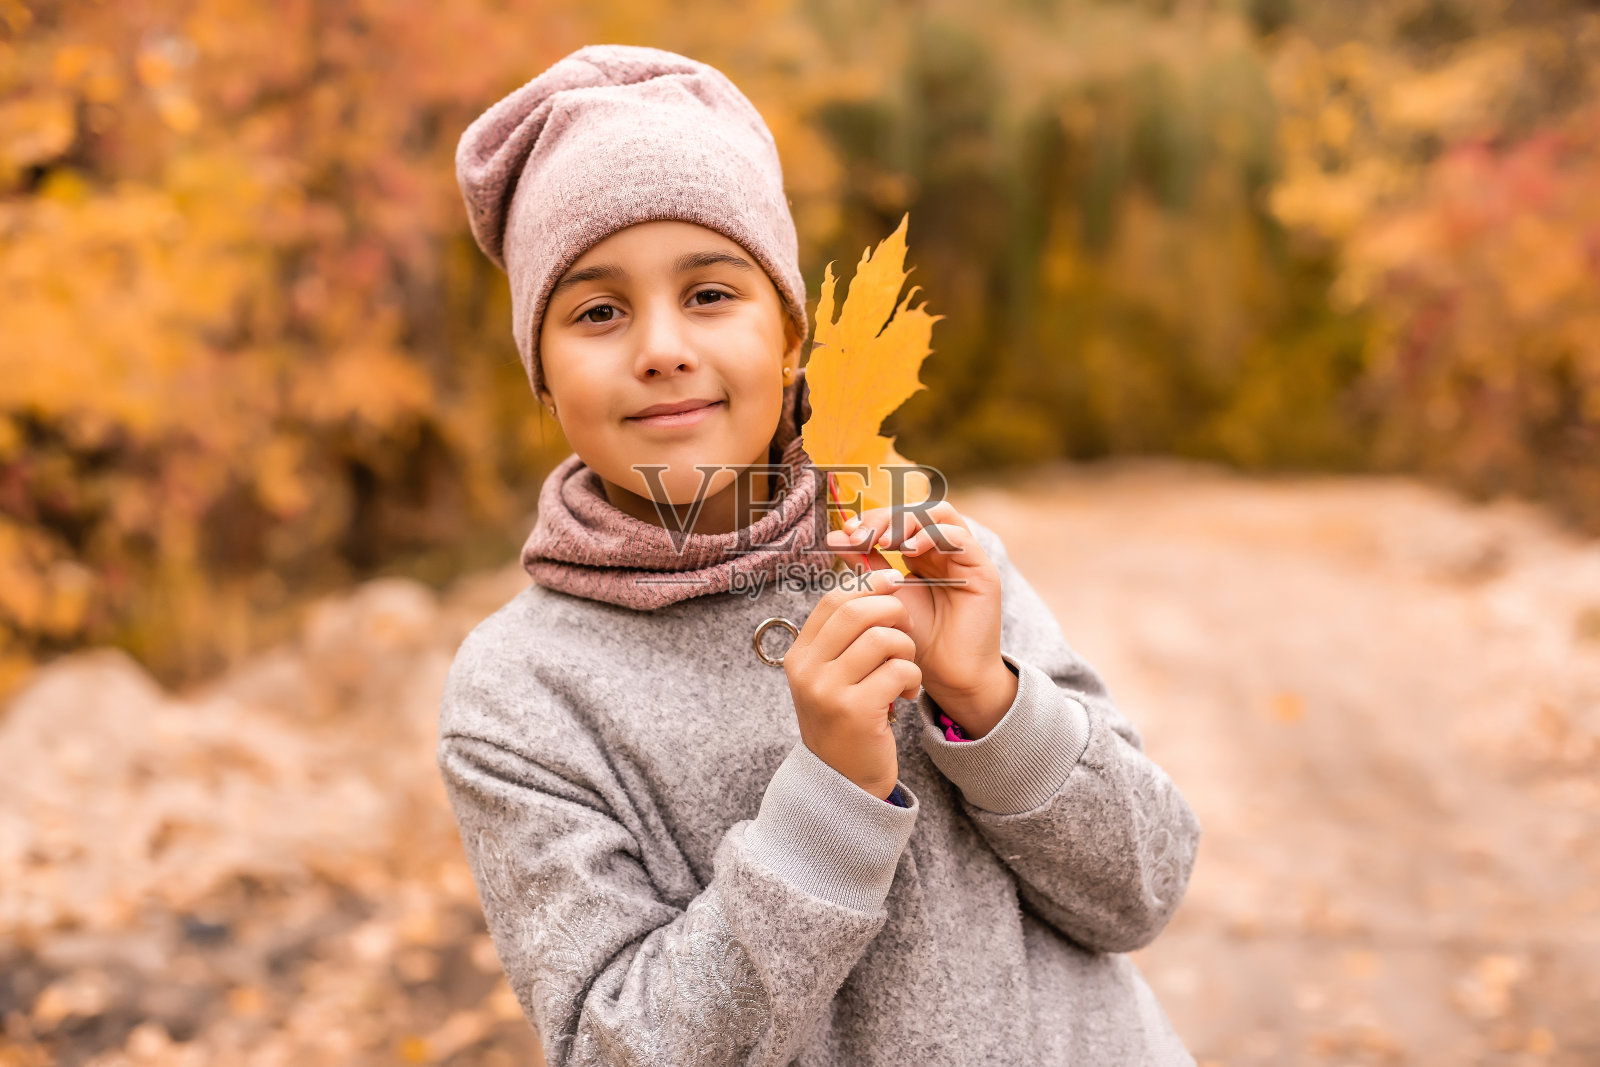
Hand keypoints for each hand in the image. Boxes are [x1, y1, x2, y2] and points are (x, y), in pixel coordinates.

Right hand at [783, 567, 919, 799]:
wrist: (843, 783)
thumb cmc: (846, 722)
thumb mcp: (833, 677)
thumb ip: (846, 636)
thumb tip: (879, 579)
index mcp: (799, 657)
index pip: (833, 600)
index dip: (868, 584)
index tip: (893, 583)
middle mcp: (807, 671)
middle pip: (857, 611)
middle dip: (893, 612)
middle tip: (906, 630)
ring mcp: (828, 691)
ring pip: (882, 639)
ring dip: (906, 650)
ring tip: (906, 671)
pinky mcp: (855, 712)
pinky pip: (899, 671)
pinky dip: (912, 678)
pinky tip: (906, 694)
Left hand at [825, 499, 1016, 738]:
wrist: (947, 676)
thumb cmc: (918, 640)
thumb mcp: (883, 596)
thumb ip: (865, 566)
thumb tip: (835, 536)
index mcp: (922, 554)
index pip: (898, 518)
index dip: (872, 519)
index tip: (847, 533)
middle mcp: (945, 551)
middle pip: (917, 510)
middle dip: (885, 517)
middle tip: (861, 535)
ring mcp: (965, 558)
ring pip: (940, 514)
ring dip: (908, 520)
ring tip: (884, 540)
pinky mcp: (981, 570)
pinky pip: (960, 537)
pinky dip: (932, 534)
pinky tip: (908, 550)